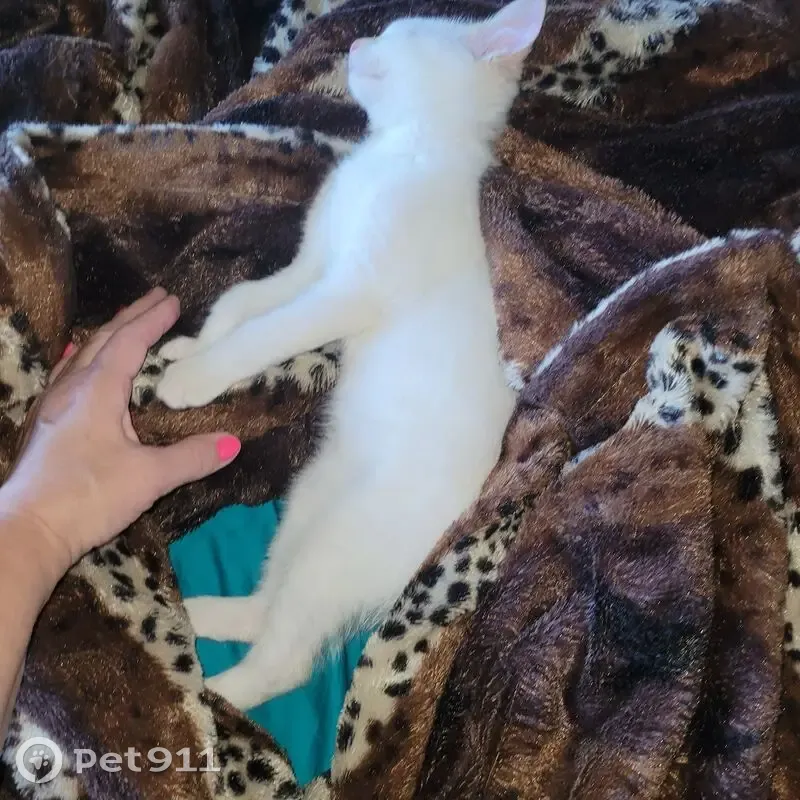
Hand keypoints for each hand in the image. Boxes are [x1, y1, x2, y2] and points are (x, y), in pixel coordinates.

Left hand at [0, 289, 240, 585]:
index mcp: (98, 391)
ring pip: (81, 356)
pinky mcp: (44, 426)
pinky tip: (75, 366)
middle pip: (102, 340)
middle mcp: (72, 390)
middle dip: (131, 317)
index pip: (130, 343)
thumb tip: (234, 443)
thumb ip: (192, 457)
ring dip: (107, 336)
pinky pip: (66, 376)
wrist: (26, 531)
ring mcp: (52, 407)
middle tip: (156, 298)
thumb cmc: (87, 496)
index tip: (174, 300)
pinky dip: (81, 360)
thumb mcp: (149, 477)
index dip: (153, 320)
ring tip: (122, 324)